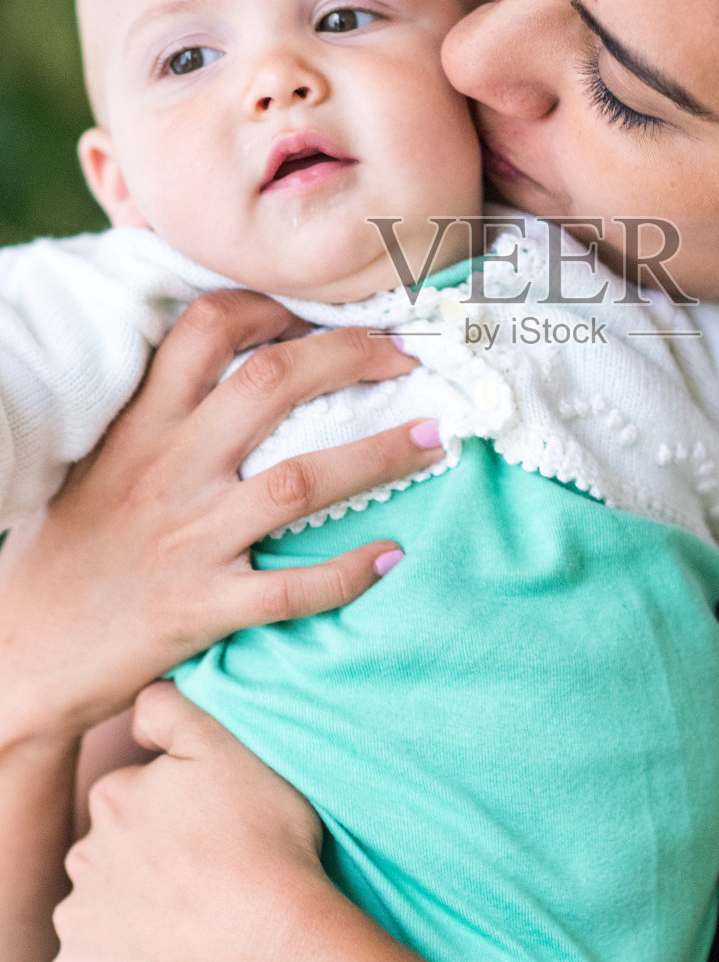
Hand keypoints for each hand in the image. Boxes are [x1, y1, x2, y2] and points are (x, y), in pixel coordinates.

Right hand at [0, 291, 442, 744]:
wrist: (25, 654)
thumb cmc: (68, 553)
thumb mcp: (99, 461)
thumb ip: (158, 412)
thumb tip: (235, 359)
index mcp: (140, 428)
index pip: (206, 331)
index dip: (273, 307)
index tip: (321, 310)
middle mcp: (168, 472)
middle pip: (271, 386)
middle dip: (349, 357)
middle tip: (404, 356)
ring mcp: (188, 540)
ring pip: (300, 481)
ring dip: (378, 455)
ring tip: (435, 437)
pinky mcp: (201, 609)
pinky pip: (290, 589)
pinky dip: (348, 573)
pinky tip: (394, 554)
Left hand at [53, 682, 330, 961]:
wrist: (271, 949)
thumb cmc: (263, 844)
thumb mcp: (228, 747)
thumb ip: (172, 710)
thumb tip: (140, 699)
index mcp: (115, 796)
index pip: (135, 798)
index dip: (178, 814)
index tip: (215, 832)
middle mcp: (84, 853)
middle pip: (113, 853)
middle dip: (147, 862)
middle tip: (208, 878)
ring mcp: (78, 919)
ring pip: (101, 908)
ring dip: (132, 914)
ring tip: (195, 923)